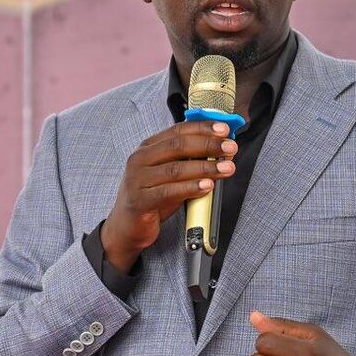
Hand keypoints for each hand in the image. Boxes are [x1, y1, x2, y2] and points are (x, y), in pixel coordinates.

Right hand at [100, 122, 237, 272]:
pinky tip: (207, 186)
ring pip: (175, 169)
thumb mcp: (169, 175)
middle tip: (229, 148)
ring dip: (205, 167)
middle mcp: (140, 159)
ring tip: (225, 168)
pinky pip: (169, 192)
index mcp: (148, 148)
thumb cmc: (151, 198)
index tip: (224, 129)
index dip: (202, 128)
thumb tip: (220, 152)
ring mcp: (138, 180)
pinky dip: (190, 188)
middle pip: (178, 145)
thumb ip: (189, 162)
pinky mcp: (140, 201)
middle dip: (208, 145)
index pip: (178, 130)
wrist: (126, 227)